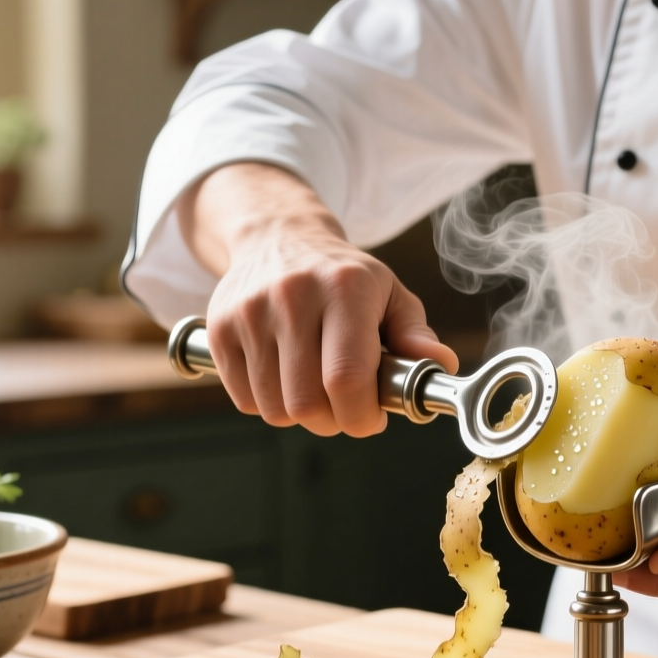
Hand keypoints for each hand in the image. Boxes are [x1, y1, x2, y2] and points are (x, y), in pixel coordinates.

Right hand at [180, 162, 457, 436]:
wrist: (277, 237)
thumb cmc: (343, 277)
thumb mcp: (389, 294)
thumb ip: (415, 335)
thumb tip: (439, 366)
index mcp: (345, 289)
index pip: (347, 379)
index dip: (361, 416)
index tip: (372, 418)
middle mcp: (292, 296)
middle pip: (307, 403)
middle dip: (333, 421)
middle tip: (344, 407)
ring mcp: (249, 313)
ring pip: (275, 409)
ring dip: (301, 415)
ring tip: (315, 387)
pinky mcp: (218, 330)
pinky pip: (245, 400)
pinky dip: (268, 403)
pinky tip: (284, 376)